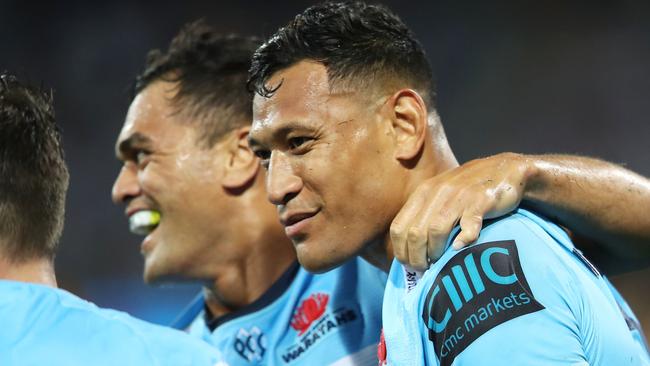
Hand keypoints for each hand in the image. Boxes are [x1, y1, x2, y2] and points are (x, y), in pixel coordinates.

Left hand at [391, 152, 531, 269]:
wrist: (505, 169)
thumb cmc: (469, 189)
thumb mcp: (439, 196)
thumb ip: (424, 215)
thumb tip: (410, 250)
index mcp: (422, 193)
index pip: (398, 227)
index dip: (401, 250)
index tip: (409, 265)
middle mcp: (436, 193)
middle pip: (415, 233)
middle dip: (417, 257)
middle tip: (425, 269)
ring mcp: (459, 196)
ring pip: (436, 230)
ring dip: (436, 252)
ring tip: (440, 262)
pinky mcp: (481, 201)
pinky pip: (468, 225)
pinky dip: (463, 240)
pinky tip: (461, 248)